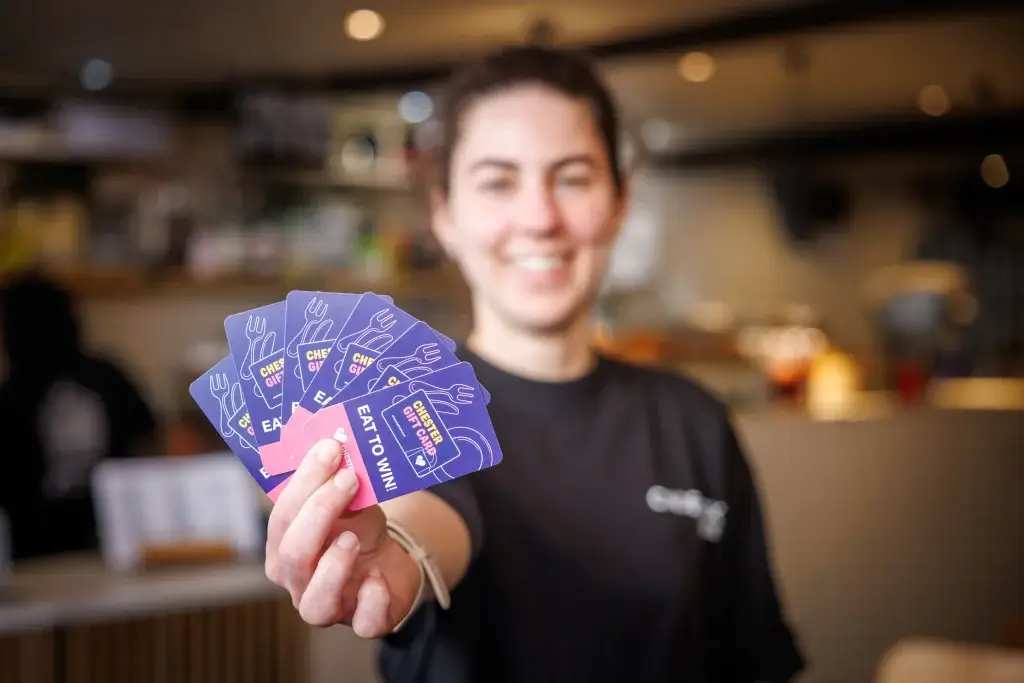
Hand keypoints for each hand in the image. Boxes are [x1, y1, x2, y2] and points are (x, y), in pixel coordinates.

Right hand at [265, 440, 422, 635]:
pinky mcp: (365, 622)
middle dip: (319, 512)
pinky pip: (364, 623)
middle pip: (293, 554)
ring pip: (315, 603)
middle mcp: (298, 582)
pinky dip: (371, 599)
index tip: (330, 450)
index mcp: (284, 548)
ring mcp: (329, 607)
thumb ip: (340, 479)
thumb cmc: (358, 528)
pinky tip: (378, 577)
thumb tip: (341, 442)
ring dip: (333, 565)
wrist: (391, 562)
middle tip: (348, 479)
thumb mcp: (349, 501)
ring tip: (352, 538)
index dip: (305, 483)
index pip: (282, 518)